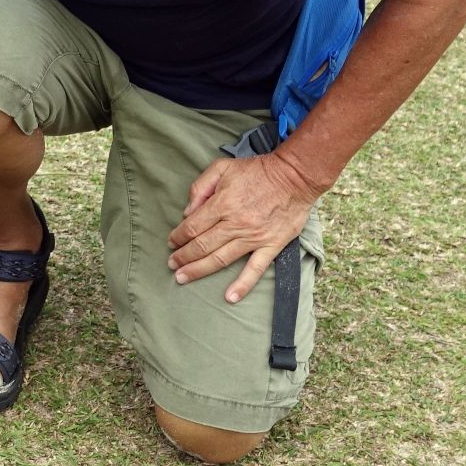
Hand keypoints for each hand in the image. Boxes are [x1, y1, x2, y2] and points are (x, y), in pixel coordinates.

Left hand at [166, 149, 319, 302]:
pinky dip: (243, 285)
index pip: (192, 226)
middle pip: (202, 245)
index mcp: (222, 203)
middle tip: (172, 265)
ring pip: (220, 258)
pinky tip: (230, 297)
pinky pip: (255, 269)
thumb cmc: (257, 171)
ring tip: (183, 278)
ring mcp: (253, 237)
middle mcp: (235, 223)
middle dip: (183, 257)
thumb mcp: (222, 168)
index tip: (171, 242)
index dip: (178, 236)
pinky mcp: (271, 245)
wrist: (295, 176)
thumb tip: (188, 211)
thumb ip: (201, 187)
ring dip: (199, 270)